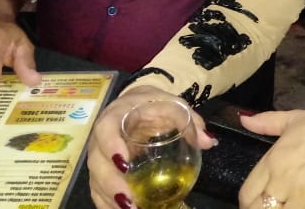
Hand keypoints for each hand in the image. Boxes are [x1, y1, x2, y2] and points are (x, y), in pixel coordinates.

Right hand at [87, 87, 216, 208]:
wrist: (137, 105)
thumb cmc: (154, 105)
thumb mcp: (173, 105)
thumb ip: (190, 120)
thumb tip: (208, 141)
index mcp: (117, 115)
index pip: (106, 128)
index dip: (110, 145)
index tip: (124, 163)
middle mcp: (102, 137)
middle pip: (97, 161)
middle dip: (110, 183)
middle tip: (129, 200)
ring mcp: (101, 157)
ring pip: (96, 180)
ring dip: (110, 198)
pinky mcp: (103, 171)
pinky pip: (99, 190)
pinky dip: (108, 204)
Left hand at [237, 106, 304, 208]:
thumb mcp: (297, 119)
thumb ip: (267, 121)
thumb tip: (243, 119)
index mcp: (274, 159)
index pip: (246, 194)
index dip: (249, 203)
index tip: (260, 203)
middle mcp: (284, 180)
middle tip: (275, 208)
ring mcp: (303, 197)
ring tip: (290, 208)